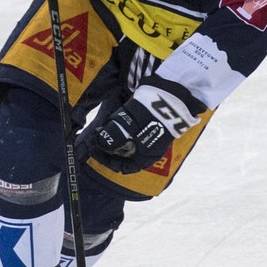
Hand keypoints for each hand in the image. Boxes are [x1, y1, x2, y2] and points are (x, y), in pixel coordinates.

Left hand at [79, 85, 202, 173]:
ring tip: (103, 126)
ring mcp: (150, 135)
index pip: (123, 167)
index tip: (95, 151)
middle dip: (109, 146)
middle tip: (96, 136)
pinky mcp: (150, 122)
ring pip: (128, 140)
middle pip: (124, 153)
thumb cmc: (150, 119)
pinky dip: (122, 127)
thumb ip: (113, 139)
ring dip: (115, 135)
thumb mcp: (129, 130)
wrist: (171, 99)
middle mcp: (148, 149)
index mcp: (145, 158)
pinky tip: (114, 118)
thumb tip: (99, 144)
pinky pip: (133, 130)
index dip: (107, 160)